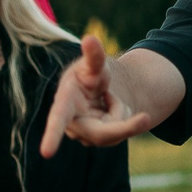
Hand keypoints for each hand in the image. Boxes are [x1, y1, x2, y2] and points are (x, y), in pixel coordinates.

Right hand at [40, 36, 151, 155]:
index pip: (58, 119)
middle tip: (145, 118)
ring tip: (110, 98)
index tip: (46, 153)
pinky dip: (125, 119)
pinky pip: (120, 133)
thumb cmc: (90, 73)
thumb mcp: (95, 64)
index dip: (52, 136)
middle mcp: (71, 124)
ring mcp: (84, 135)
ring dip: (122, 112)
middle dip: (125, 126)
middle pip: (102, 133)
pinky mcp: (98, 141)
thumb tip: (90, 38)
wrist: (97, 87)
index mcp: (64, 102)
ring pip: (115, 132)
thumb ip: (94, 56)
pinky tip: (112, 110)